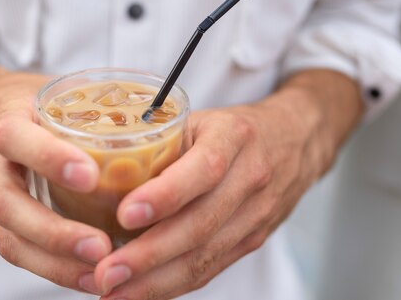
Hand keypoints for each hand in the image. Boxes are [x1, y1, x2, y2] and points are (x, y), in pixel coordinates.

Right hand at [0, 43, 111, 293]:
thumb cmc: (28, 103)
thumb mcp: (50, 91)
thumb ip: (88, 107)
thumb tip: (155, 120)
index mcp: (6, 121)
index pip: (17, 139)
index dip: (50, 159)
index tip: (90, 175)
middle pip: (7, 205)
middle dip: (54, 232)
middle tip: (100, 247)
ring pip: (11, 239)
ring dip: (56, 262)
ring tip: (99, 270)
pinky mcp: (2, 221)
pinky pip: (21, 252)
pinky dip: (55, 270)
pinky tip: (88, 278)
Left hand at [93, 71, 362, 298]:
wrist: (296, 140)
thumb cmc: (233, 128)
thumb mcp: (200, 119)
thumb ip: (160, 143)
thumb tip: (104, 174)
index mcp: (233, 137)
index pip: (203, 169)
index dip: (164, 195)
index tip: (124, 215)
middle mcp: (250, 178)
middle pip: (200, 225)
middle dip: (149, 255)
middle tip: (105, 272)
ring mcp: (256, 215)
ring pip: (205, 256)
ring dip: (156, 281)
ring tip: (113, 290)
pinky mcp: (253, 240)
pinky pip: (211, 267)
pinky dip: (174, 284)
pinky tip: (142, 292)